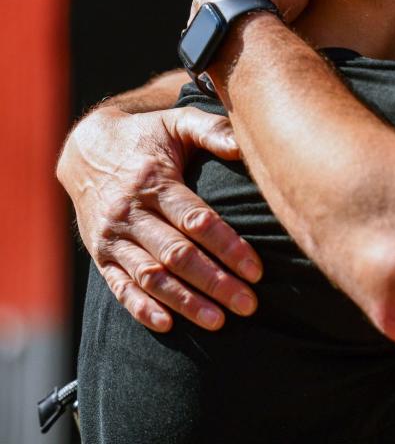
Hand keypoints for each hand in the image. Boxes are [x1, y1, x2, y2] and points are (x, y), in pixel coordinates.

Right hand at [58, 105, 262, 331]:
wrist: (85, 149)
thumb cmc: (147, 137)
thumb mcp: (177, 122)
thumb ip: (213, 131)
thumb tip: (246, 144)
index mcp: (155, 181)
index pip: (196, 220)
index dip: (228, 247)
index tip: (256, 270)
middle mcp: (131, 212)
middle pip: (177, 254)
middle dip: (215, 282)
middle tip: (248, 304)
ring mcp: (113, 237)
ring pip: (151, 276)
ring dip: (185, 301)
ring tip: (219, 321)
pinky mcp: (100, 254)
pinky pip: (119, 286)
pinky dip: (140, 308)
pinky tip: (167, 325)